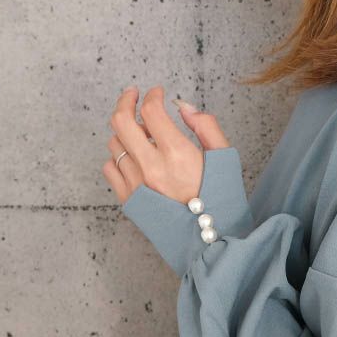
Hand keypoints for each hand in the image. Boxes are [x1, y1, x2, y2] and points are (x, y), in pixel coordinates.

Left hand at [102, 85, 230, 204]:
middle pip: (121, 121)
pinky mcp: (129, 200)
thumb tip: (182, 107)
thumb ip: (206, 126)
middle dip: (126, 101)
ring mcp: (137, 185)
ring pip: (115, 143)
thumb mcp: (225, 159)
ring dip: (125, 131)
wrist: (211, 243)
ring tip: (141, 133)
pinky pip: (110, 168)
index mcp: (177, 154)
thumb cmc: (221, 202)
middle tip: (134, 96)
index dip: (153, 95)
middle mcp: (152, 167)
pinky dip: (118, 156)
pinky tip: (133, 157)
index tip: (158, 93)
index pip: (150, 110)